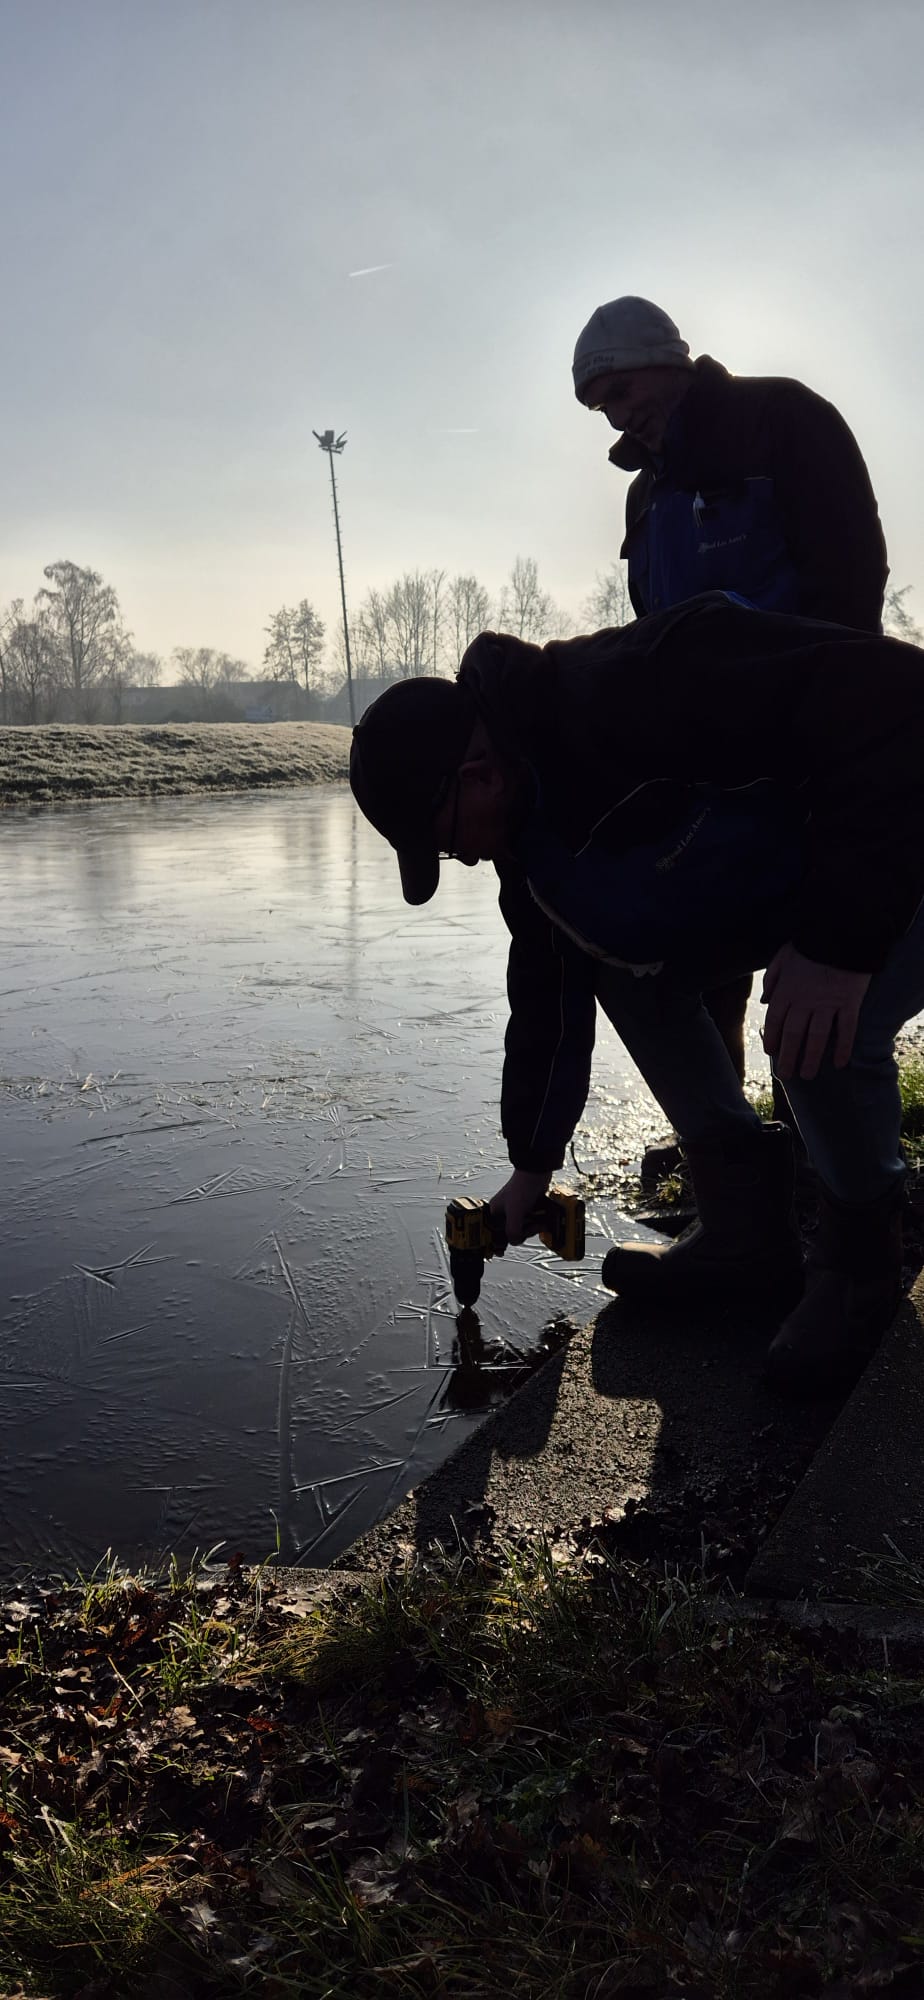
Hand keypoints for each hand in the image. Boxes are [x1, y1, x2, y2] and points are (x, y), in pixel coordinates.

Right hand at [489, 1168, 552, 1243]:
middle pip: (512, 1233)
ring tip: (540, 1222)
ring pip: (523, 1228)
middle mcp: (503, 1212)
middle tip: (531, 1225)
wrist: (536, 1174)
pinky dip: (537, 1223)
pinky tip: (542, 1220)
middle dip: (524, 1231)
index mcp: (495, 1212)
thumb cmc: (521, 1188)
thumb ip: (513, 1231)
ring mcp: (516, 1211)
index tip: (510, 1245)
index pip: (496, 1234)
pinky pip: (530, 1222)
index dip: (504, 1240)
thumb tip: (514, 1241)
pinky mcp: (527, 1209)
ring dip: (533, 1228)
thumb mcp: (515, 1213)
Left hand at [761, 943, 870, 1079]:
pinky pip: (846, 1029)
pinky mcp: (849, 1002)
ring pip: (817, 1037)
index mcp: (786, 990)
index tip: (772, 1053)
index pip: (774, 1022)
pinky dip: (843, 1047)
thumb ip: (771, 979)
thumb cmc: (811, 943)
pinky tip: (840, 1063)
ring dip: (812, 1059)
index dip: (772, 1040)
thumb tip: (764, 1000)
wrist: (843, 932)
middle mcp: (805, 1001)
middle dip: (788, 1058)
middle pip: (793, 1035)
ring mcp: (828, 1003)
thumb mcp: (782, 956)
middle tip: (786, 1075)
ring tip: (808, 1075)